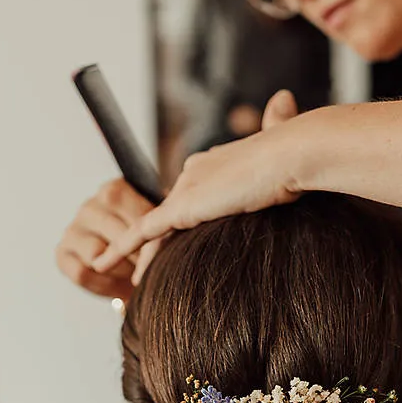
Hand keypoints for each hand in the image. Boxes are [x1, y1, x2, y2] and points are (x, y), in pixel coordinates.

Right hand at [55, 178, 152, 298]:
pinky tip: (117, 287)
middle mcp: (89, 207)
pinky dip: (103, 285)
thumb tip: (179, 222)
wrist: (129, 269)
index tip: (163, 253)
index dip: (152, 241)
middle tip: (151, 269)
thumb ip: (164, 224)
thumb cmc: (148, 245)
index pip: (135, 216)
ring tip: (134, 276)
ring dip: (120, 270)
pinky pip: (82, 272)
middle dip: (138, 258)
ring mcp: (72, 229)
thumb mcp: (161, 229)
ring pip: (97, 254)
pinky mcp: (61, 254)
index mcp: (114, 191)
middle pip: (117, 236)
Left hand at [93, 89, 301, 284]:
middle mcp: (196, 172)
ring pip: (154, 226)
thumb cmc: (298, 165)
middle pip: (170, 214)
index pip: (194, 196)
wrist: (291, 154)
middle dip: (158, 241)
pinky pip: (143, 232)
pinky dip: (121, 248)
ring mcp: (187, 188)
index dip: (187, 219)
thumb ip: (279, 172)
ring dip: (139, 252)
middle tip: (147, 269)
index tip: (180, 241)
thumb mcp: (286, 174)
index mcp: (218, 164)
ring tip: (129, 280)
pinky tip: (103, 264)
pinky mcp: (183, 206)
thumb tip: (289, 122)